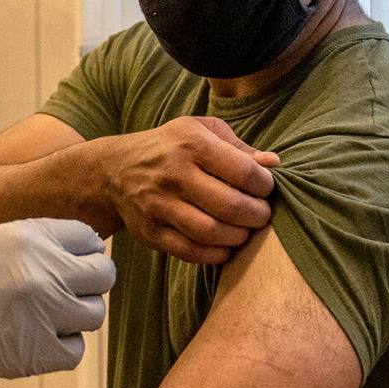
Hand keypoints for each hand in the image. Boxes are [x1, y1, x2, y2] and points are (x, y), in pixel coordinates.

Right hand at [0, 218, 116, 378]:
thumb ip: (37, 244)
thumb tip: (81, 257)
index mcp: (32, 236)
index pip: (90, 240)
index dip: (80, 253)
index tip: (68, 264)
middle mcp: (44, 273)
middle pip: (102, 277)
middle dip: (86, 283)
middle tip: (64, 291)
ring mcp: (43, 314)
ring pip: (93, 315)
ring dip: (74, 316)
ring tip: (44, 315)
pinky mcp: (34, 353)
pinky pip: (74, 351)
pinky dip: (61, 347)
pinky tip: (37, 339)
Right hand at [96, 116, 278, 264]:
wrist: (115, 170)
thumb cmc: (170, 147)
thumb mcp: (201, 131)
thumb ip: (239, 147)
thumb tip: (273, 164)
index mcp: (191, 143)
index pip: (243, 172)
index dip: (265, 185)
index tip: (266, 189)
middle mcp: (174, 174)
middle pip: (231, 205)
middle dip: (258, 215)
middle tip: (262, 215)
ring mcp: (160, 206)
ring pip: (212, 232)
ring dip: (239, 237)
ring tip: (245, 230)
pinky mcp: (151, 232)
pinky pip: (191, 252)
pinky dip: (216, 254)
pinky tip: (225, 246)